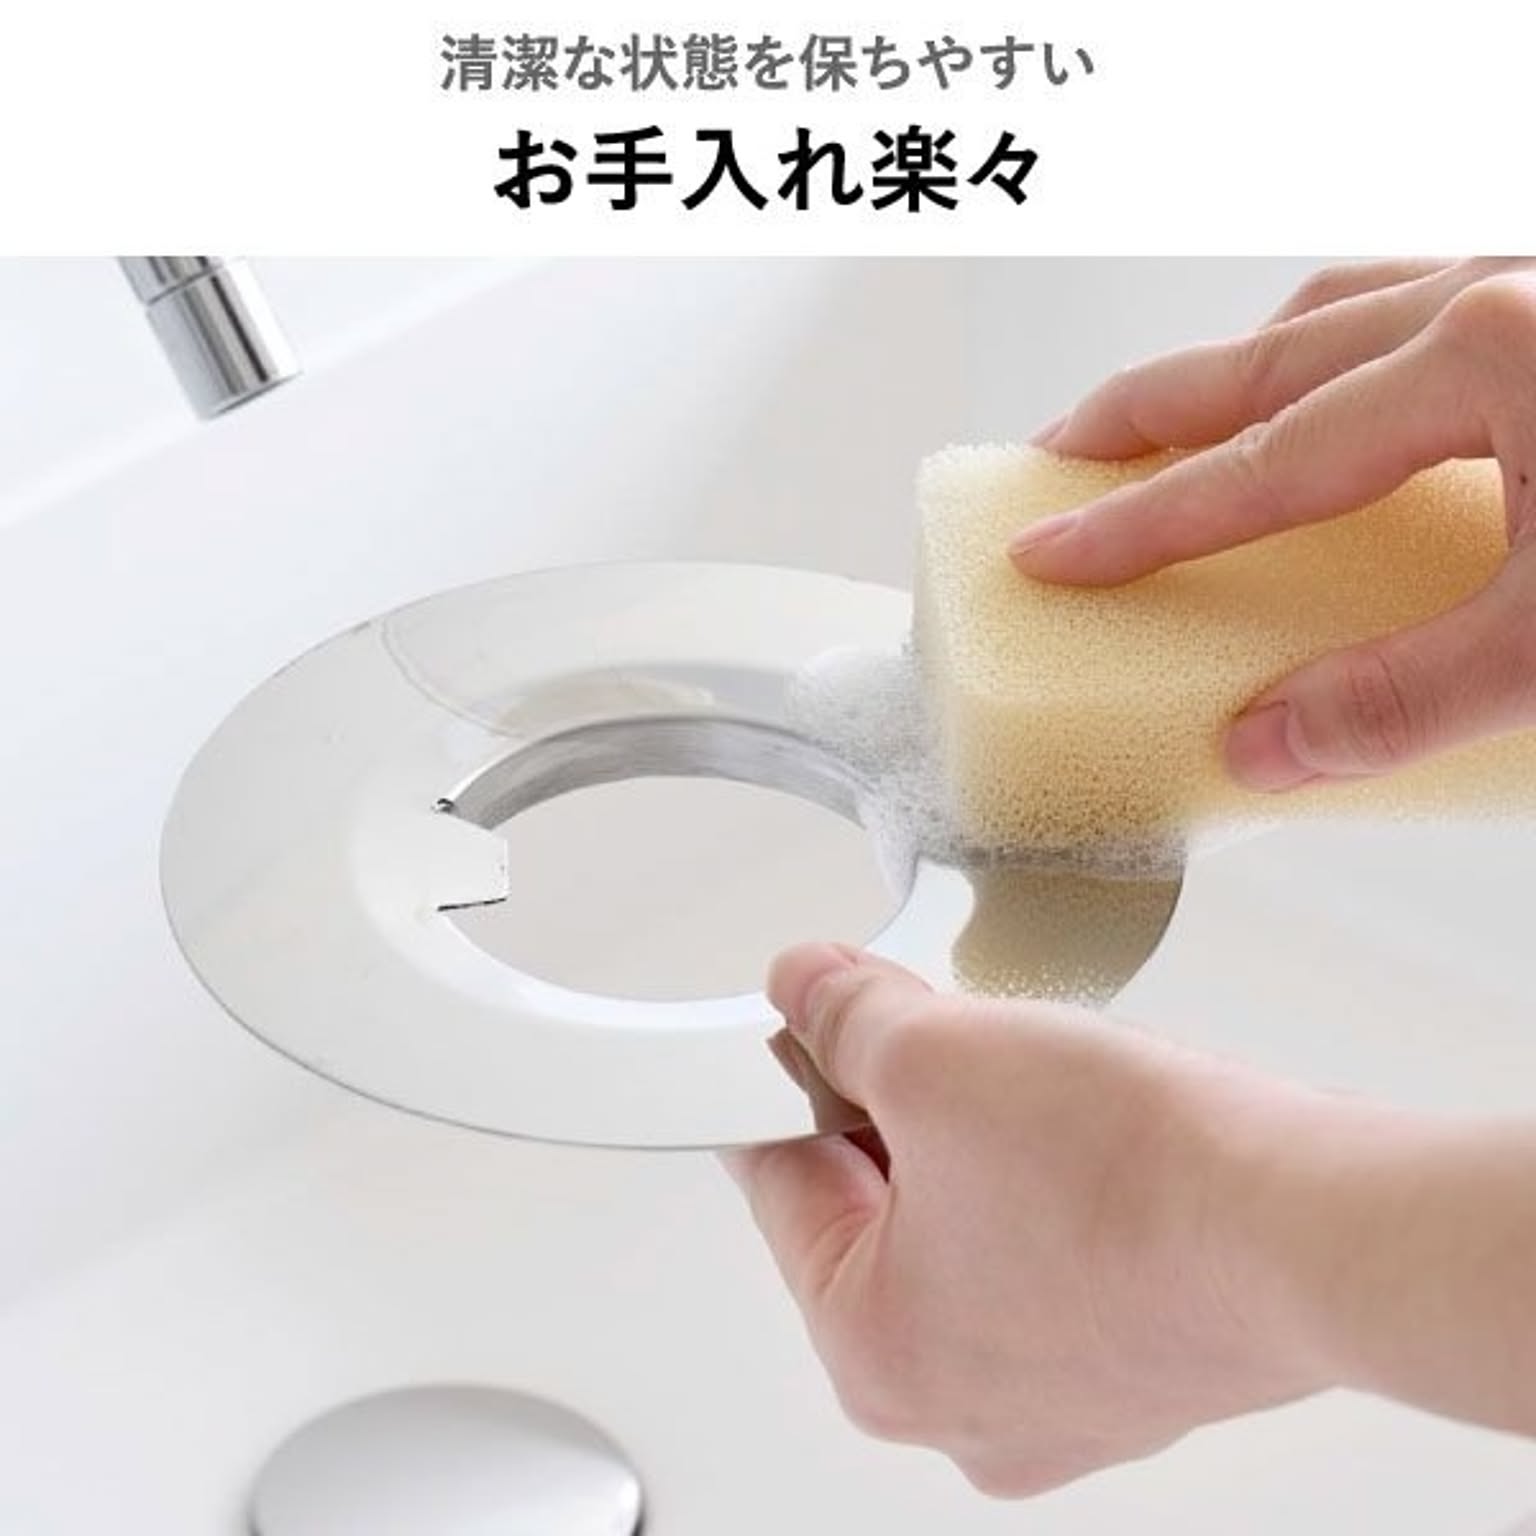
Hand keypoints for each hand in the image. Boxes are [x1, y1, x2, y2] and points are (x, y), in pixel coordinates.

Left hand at [723, 943, 1340, 1493]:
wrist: (1314, 1229)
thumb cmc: (1129, 1180)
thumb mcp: (933, 1055)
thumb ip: (843, 1017)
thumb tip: (805, 989)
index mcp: (871, 1352)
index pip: (780, 1185)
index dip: (779, 1080)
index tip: (792, 1028)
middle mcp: (957, 1403)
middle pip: (874, 1211)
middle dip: (883, 1104)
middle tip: (911, 1021)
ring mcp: (1056, 1397)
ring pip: (964, 1228)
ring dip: (968, 1138)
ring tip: (1014, 1071)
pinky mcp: (1134, 1366)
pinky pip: (1047, 1253)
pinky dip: (1044, 1183)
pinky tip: (1080, 1129)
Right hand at [1011, 258, 1535, 790]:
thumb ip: (1416, 695)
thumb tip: (1271, 744)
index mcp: (1487, 357)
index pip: (1263, 463)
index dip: (1143, 520)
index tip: (1051, 554)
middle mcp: (1500, 292)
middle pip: (1270, 355)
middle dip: (1147, 408)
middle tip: (1059, 455)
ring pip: (1343, 310)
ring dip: (1240, 368)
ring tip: (1178, 419)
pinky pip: (1418, 306)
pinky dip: (1339, 352)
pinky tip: (1346, 397)